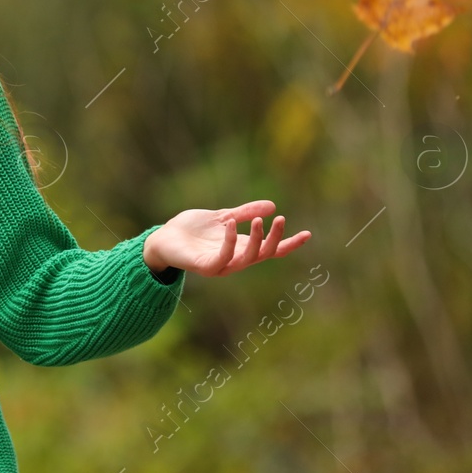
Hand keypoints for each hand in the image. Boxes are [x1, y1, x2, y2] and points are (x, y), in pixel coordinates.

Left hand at [143, 200, 311, 277]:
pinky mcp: (204, 266)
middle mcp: (234, 260)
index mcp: (241, 248)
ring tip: (259, 220)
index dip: (289, 244)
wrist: (163, 238)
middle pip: (263, 254)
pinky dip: (229, 242)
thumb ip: (244, 213)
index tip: (308, 233)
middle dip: (274, 239)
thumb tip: (271, 205)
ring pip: (247, 259)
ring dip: (256, 241)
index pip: (271, 250)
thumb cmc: (191, 230)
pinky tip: (230, 223)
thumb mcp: (222, 217)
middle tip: (281, 220)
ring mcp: (221, 265)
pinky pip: (222, 258)